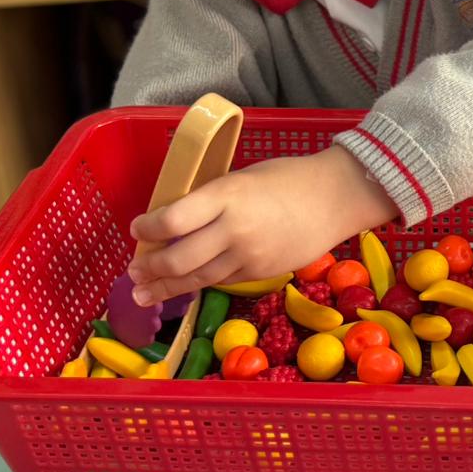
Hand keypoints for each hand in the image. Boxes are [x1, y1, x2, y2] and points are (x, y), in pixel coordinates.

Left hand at [126, 147, 397, 304]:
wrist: (337, 197)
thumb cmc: (290, 177)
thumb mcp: (244, 177)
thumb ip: (212, 199)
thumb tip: (177, 221)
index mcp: (227, 194)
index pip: (173, 220)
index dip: (147, 229)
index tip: (137, 229)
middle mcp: (234, 228)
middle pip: (179, 258)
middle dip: (150, 269)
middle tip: (135, 272)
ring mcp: (249, 255)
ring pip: (197, 279)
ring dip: (166, 288)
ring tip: (145, 294)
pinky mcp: (261, 272)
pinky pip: (222, 281)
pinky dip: (200, 284)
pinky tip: (186, 286)